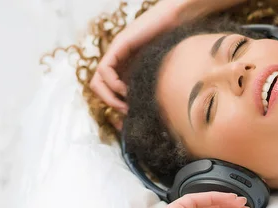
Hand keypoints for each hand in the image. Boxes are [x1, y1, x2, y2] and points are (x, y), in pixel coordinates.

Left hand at [90, 0, 245, 128]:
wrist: (181, 19)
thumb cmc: (179, 45)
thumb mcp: (164, 73)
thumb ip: (156, 87)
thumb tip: (156, 113)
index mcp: (128, 68)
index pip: (109, 90)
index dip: (115, 105)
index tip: (129, 118)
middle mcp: (119, 60)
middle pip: (98, 85)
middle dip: (109, 103)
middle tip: (126, 112)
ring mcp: (117, 52)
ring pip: (97, 79)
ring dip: (109, 96)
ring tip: (126, 103)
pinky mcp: (119, 46)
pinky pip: (105, 69)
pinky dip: (112, 84)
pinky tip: (127, 89)